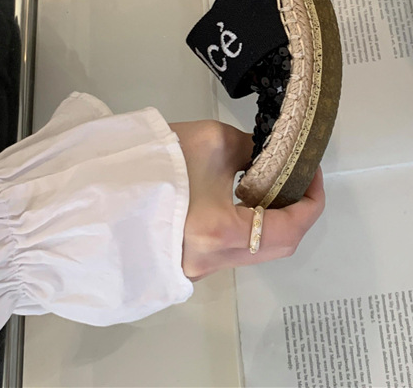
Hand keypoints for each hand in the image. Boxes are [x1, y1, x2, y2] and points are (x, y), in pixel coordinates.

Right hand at [170, 119, 324, 279]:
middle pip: (277, 247)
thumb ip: (253, 153)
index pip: (290, 229)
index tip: (312, 172)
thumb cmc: (158, 159)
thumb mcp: (215, 142)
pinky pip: (233, 251)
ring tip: (269, 183)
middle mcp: (212, 262)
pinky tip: (242, 199)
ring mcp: (197, 270)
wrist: (100, 184)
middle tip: (298, 177)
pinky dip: (248, 227)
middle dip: (296, 212)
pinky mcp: (186, 265)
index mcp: (221, 233)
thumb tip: (272, 160)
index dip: (311, 201)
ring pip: (255, 251)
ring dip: (271, 219)